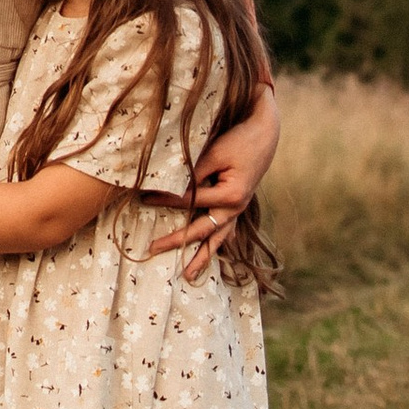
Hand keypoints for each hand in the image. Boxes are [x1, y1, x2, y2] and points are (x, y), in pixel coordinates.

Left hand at [150, 90, 278, 279]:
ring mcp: (238, 209)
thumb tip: (171, 190)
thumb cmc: (238, 140)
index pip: (190, 202)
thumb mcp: (213, 154)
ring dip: (203, 257)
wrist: (264, 132)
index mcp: (230, 196)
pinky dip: (218, 242)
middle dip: (176, 242)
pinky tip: (213, 253)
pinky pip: (226, 229)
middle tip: (152, 249)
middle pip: (201, 230)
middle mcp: (236, 208)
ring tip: (188, 275)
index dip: (165, 200)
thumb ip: (194, 176)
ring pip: (217, 239)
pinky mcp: (238, 204)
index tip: (143, 198)